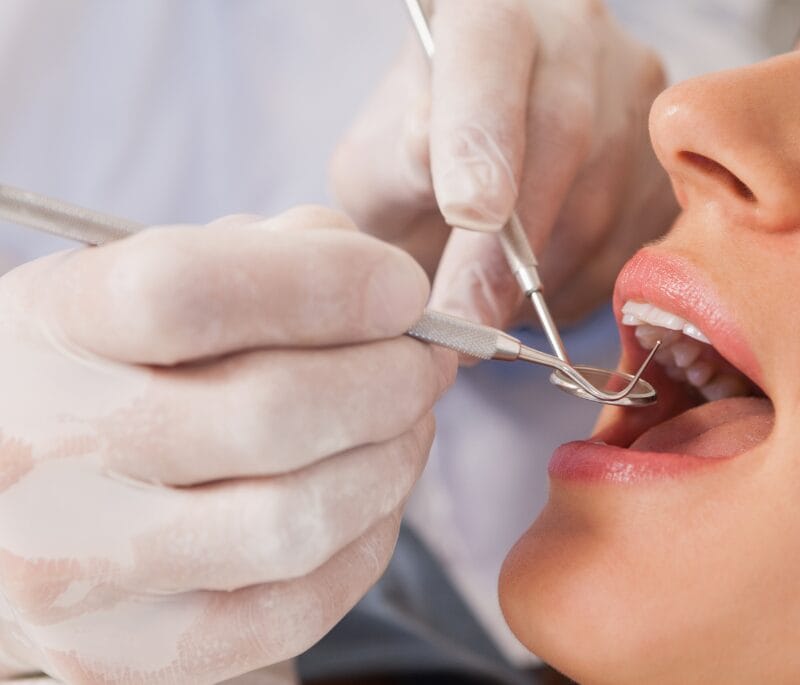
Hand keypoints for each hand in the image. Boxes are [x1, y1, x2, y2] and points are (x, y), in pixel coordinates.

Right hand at [0, 208, 454, 682]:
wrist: (27, 494)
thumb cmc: (117, 368)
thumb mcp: (157, 280)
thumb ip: (267, 256)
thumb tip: (387, 290)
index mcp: (49, 328)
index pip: (184, 293)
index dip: (325, 283)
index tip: (403, 288)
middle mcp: (43, 454)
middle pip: (268, 414)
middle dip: (391, 380)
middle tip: (425, 362)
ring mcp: (78, 570)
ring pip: (295, 522)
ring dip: (391, 462)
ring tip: (406, 424)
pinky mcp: (130, 652)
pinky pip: (294, 608)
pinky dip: (366, 543)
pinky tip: (370, 494)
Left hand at [332, 0, 677, 328]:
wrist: (474, 158)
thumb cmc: (413, 162)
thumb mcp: (377, 162)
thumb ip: (395, 162)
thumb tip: (430, 153)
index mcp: (485, 15)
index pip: (489, 54)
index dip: (483, 134)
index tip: (470, 213)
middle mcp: (572, 36)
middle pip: (564, 137)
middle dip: (510, 250)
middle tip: (466, 317)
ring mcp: (631, 90)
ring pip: (605, 197)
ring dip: (544, 275)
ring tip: (488, 303)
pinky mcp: (664, 156)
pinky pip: (636, 237)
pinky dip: (582, 284)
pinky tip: (538, 288)